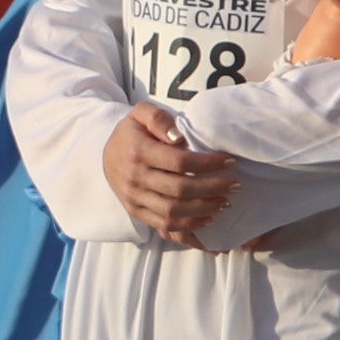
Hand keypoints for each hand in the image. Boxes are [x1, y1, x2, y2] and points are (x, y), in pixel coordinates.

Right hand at [101, 101, 234, 244]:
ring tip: (225, 202)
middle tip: (235, 185)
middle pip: (180, 189)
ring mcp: (135, 198)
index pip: (180, 162)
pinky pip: (164, 225)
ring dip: (204, 209)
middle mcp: (135, 178)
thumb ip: (159, 118)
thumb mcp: (140, 113)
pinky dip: (188, 226)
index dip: (208, 164)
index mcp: (138, 152)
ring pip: (174, 211)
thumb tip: (178, 137)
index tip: (229, 161)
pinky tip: (208, 219)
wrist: (104, 154)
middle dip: (212, 188)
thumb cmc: (131, 132)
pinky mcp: (136, 212)